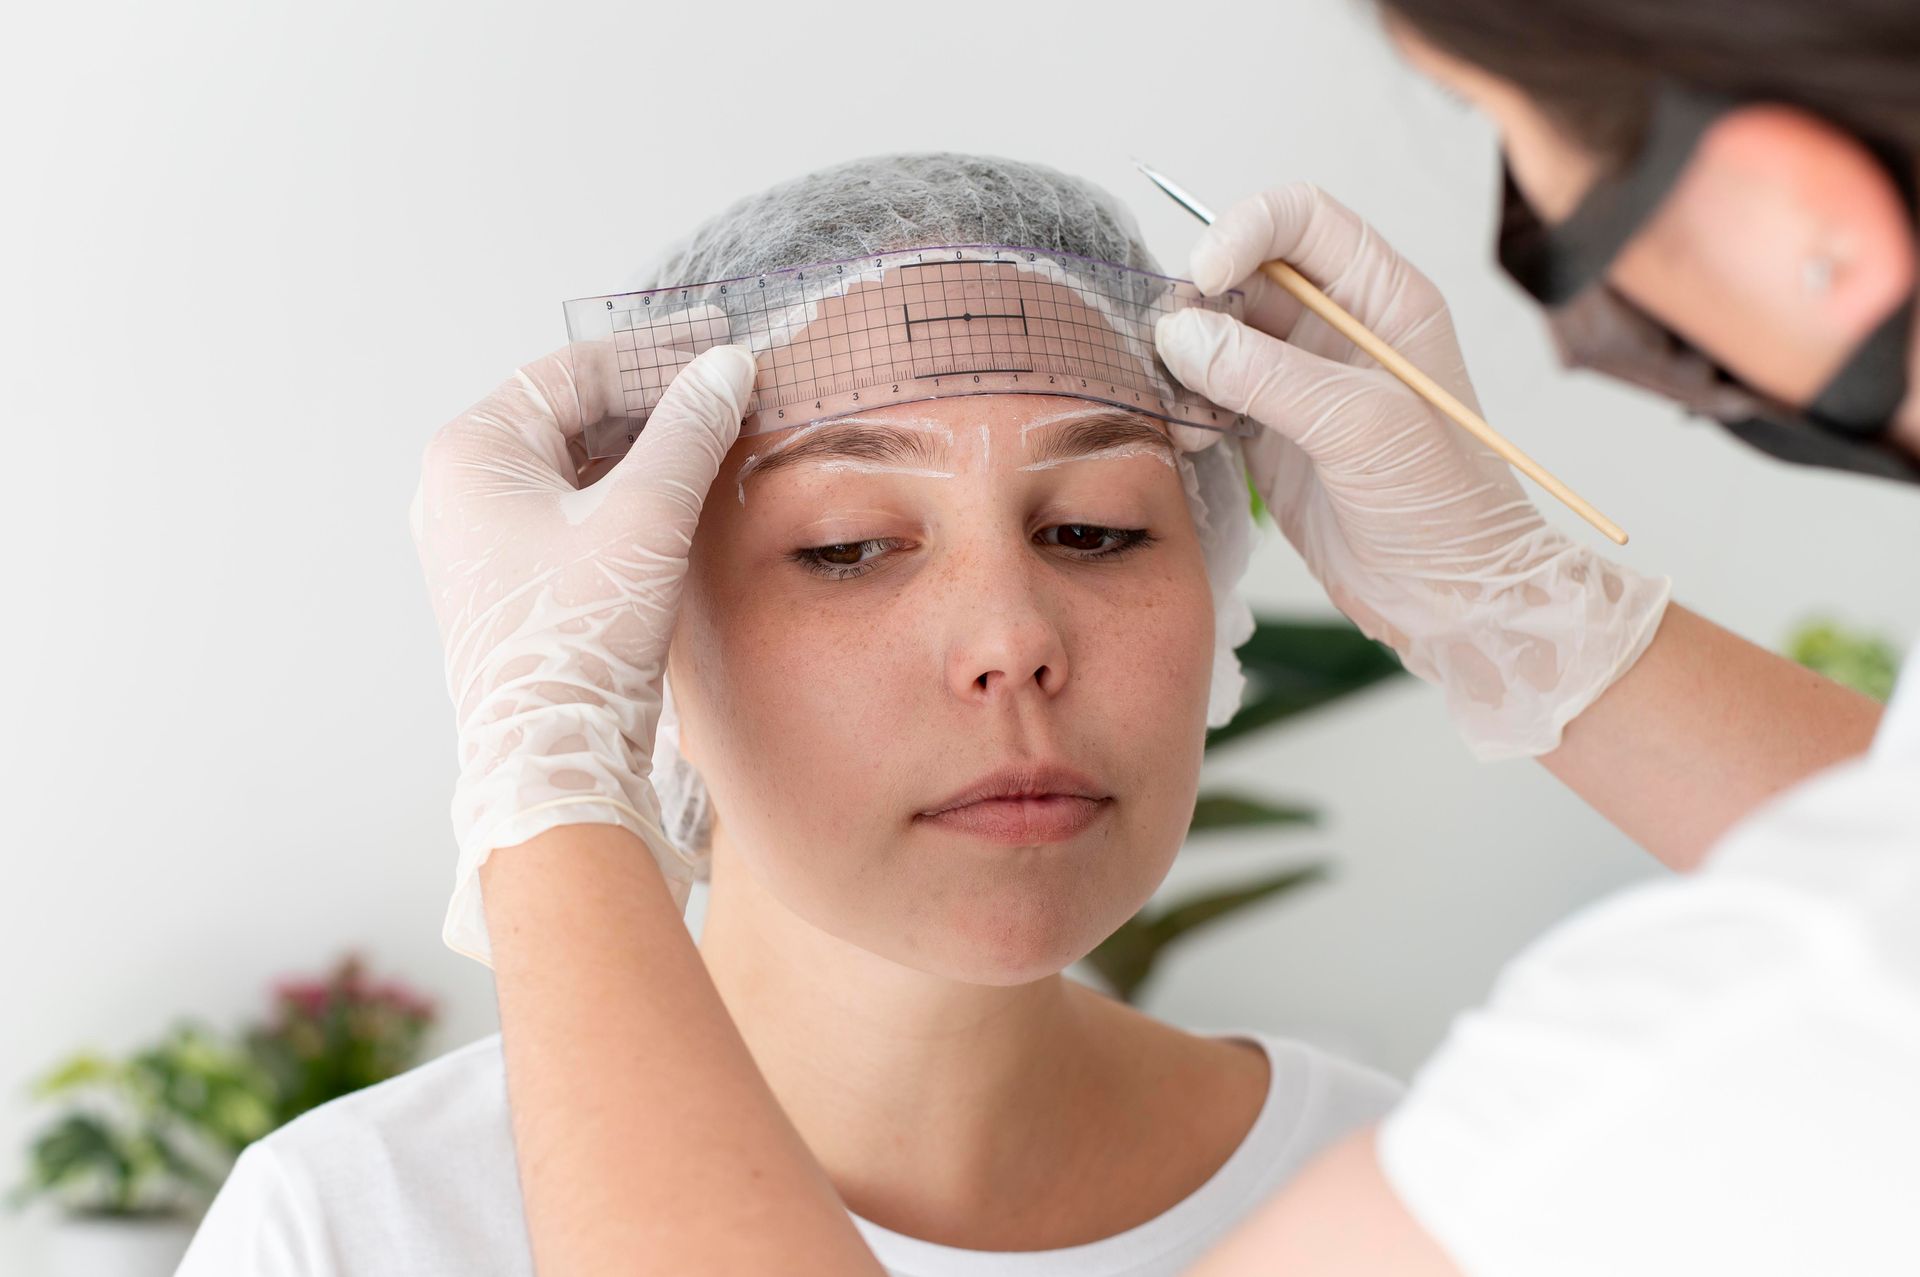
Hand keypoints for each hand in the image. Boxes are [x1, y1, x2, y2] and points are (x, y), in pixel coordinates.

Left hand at [411, 343, 754, 962]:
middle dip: (654, 404)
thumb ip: (689, 428)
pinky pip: (570, 514)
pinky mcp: (506, 583)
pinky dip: (626, 498)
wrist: (549, 755)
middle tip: (729, 392)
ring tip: (717, 441)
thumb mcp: (647, 515)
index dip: (656, 355)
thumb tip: (724, 365)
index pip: (574, 371)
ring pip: (575, 467)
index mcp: (470, 452)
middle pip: (571, 416)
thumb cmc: (580, 636)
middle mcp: (458, 488)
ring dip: (645, 452)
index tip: (720, 343)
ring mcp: (478, 539)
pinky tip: (682, 500)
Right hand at [1155, 183, 1669, 758]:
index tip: (1204, 278)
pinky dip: (1187, 408)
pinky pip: (1207, 394)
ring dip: (1184, 361)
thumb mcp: (1362, 425)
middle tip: (1172, 351)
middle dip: (1198, 304)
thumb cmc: (1442, 504)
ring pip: (1214, 335)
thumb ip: (1268, 373)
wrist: (1450, 597)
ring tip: (1188, 410)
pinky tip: (1196, 441)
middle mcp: (1336, 327)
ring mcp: (1298, 380)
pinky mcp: (1268, 433)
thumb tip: (1181, 333)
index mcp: (1381, 298)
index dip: (1243, 231)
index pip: (1299, 219)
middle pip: (1243, 273)